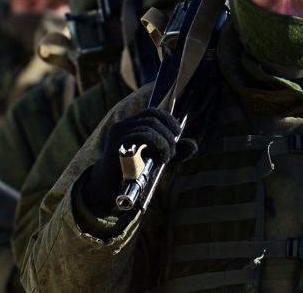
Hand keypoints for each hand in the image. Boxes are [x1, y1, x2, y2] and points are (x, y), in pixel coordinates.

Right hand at [82, 108, 196, 214]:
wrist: (109, 190)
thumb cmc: (132, 174)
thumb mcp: (156, 160)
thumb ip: (173, 151)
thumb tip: (193, 145)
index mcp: (130, 125)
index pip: (152, 112)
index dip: (168, 120)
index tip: (177, 134)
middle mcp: (122, 126)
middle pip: (152, 118)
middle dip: (169, 134)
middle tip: (172, 152)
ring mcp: (118, 134)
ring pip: (149, 126)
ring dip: (165, 142)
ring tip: (167, 157)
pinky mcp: (117, 145)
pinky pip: (142, 135)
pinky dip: (158, 144)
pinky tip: (161, 158)